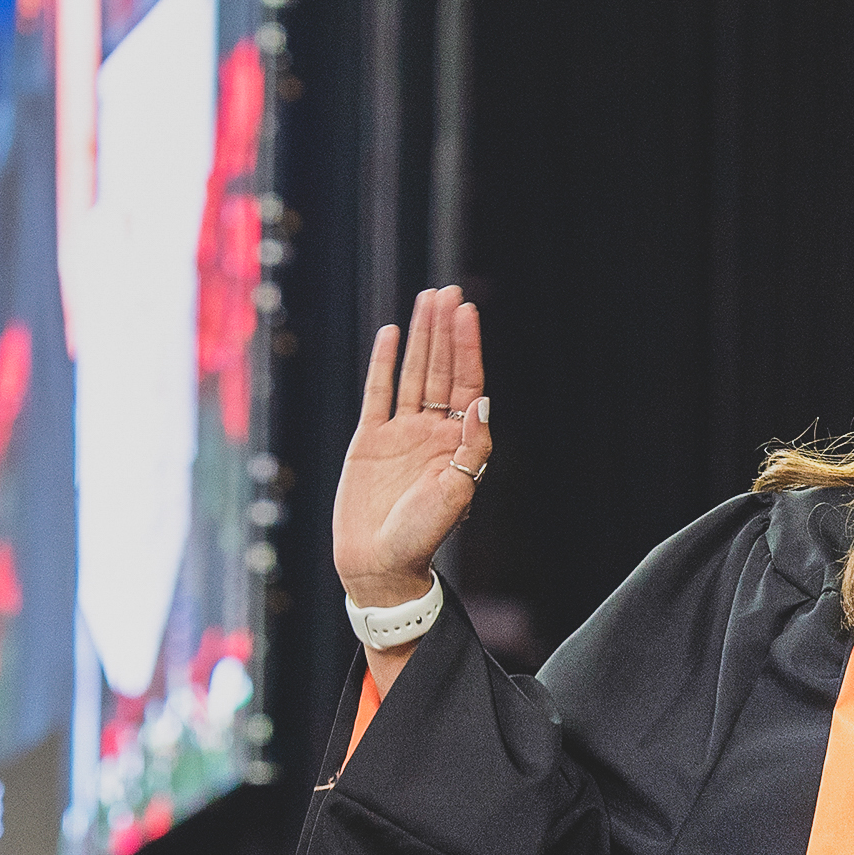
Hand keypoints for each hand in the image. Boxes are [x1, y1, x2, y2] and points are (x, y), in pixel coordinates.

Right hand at [333, 286, 491, 609]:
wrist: (379, 562)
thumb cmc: (423, 534)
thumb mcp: (457, 492)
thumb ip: (472, 448)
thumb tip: (483, 402)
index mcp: (457, 442)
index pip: (466, 384)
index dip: (467, 347)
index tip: (467, 311)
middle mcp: (432, 431)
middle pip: (441, 370)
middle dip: (445, 331)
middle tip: (448, 291)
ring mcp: (401, 432)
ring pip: (413, 374)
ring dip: (420, 338)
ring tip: (426, 299)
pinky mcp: (370, 440)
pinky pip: (379, 393)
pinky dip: (385, 364)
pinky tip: (392, 334)